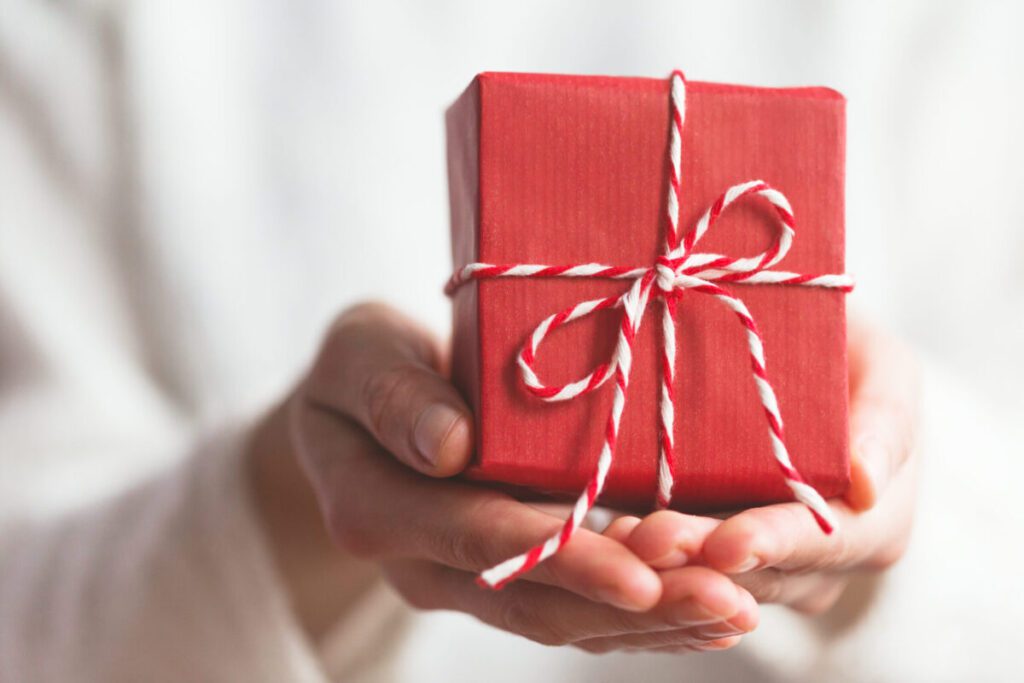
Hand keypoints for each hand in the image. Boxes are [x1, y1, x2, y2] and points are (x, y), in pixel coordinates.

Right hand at [250, 302, 758, 651]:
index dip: (562, 558)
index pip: (477, 539)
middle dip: (635, 606)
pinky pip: (575, 602)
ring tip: (735, 610)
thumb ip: (391, 395)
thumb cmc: (363, 363)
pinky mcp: (510, 571)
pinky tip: (706, 605)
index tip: (642, 573)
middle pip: (534, 600)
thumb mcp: (358, 355)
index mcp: (379, 509)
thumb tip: (448, 446)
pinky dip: (642, 609)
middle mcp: (425, 563)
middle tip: (726, 601)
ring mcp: (469, 576)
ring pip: (564, 616)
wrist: (362, 407)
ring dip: (653, 620)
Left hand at [605, 315, 920, 614]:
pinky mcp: (717, 559)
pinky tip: (611, 538)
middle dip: (701, 560)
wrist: (797, 363)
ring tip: (622, 538)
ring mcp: (767, 569)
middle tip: (649, 541)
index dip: (775, 544)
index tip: (727, 544)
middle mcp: (822, 564)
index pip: (827, 543)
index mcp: (877, 526)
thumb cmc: (847, 356)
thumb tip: (866, 483)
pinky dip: (650, 555)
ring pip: (717, 581)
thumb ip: (886, 418)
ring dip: (667, 563)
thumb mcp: (881, 367)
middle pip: (760, 572)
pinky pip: (684, 567)